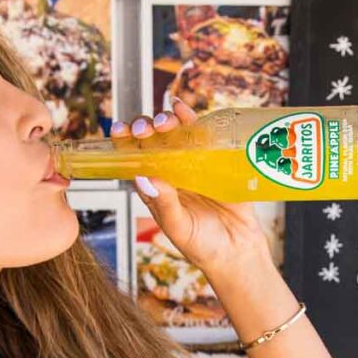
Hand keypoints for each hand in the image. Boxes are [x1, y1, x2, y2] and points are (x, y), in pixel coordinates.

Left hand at [110, 97, 273, 282]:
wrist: (238, 251)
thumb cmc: (204, 246)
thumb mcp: (179, 228)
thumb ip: (163, 204)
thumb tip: (143, 176)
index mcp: (155, 190)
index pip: (133, 161)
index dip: (124, 143)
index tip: (119, 129)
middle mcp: (170, 174)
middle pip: (152, 143)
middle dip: (145, 129)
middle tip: (146, 128)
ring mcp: (192, 165)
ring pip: (174, 135)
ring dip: (166, 121)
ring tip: (165, 120)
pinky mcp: (215, 160)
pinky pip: (201, 135)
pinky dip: (190, 119)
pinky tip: (181, 107)